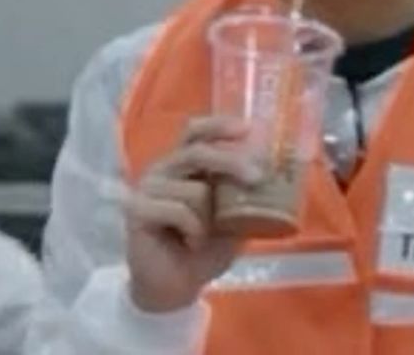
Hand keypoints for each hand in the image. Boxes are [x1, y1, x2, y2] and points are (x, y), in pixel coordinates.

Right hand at [125, 115, 259, 312]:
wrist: (175, 288)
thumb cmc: (204, 249)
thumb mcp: (233, 218)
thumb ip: (244, 195)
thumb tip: (277, 176)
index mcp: (183, 163)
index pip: (195, 131)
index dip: (219, 125)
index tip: (248, 129)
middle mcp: (163, 168)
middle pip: (198, 151)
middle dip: (231, 162)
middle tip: (257, 178)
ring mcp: (147, 187)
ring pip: (194, 190)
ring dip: (209, 219)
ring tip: (202, 237)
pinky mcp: (137, 209)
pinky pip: (179, 211)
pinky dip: (194, 231)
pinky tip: (190, 244)